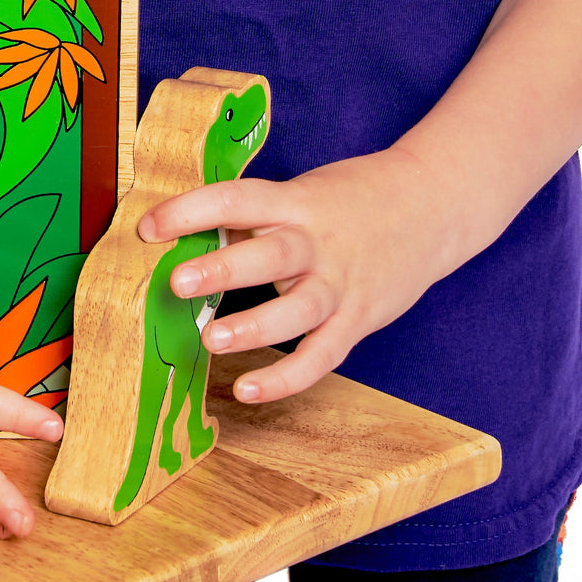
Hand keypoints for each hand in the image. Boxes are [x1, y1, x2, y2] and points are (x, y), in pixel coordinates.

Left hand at [137, 147, 456, 403]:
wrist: (432, 205)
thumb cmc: (347, 199)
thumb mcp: (300, 193)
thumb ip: (252, 215)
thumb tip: (180, 235)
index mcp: (294, 201)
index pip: (236, 198)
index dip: (190, 210)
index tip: (148, 226)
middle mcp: (316, 241)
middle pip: (270, 255)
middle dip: (223, 269)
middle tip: (178, 282)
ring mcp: (341, 283)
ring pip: (299, 310)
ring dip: (254, 326)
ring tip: (209, 339)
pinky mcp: (358, 319)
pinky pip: (322, 355)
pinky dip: (286, 376)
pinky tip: (247, 389)